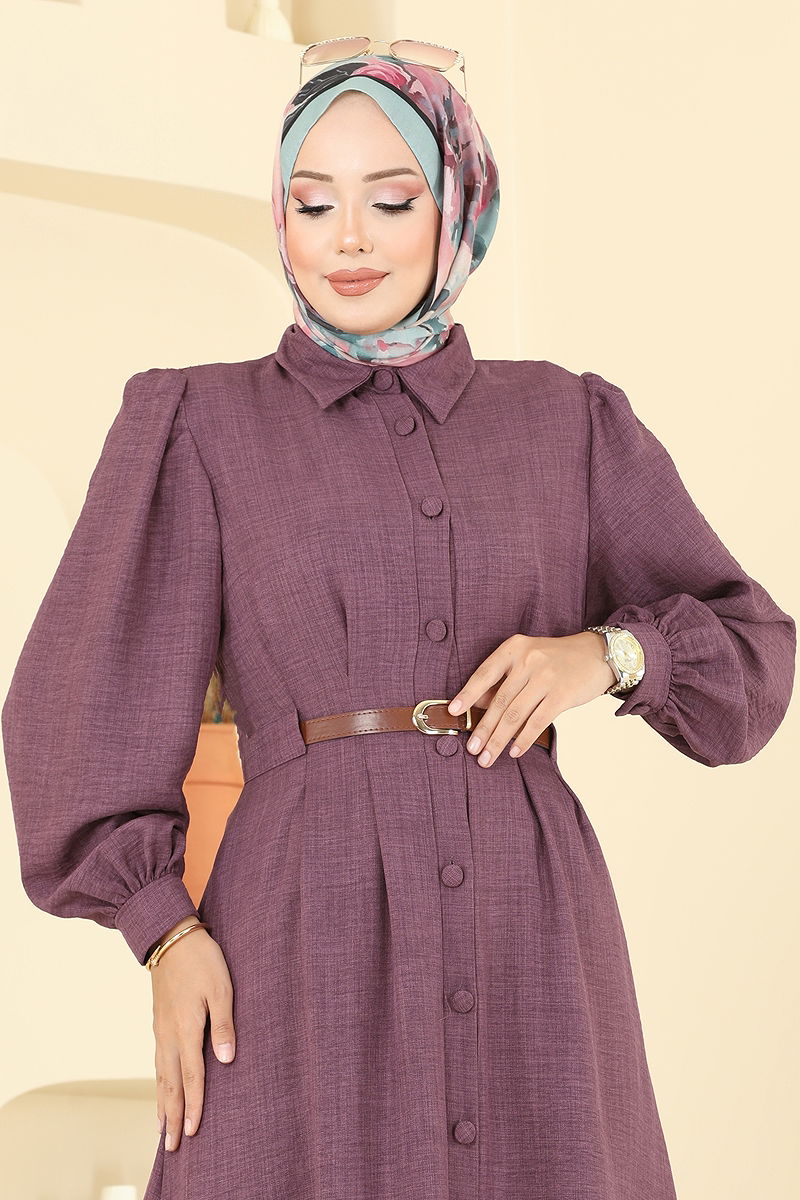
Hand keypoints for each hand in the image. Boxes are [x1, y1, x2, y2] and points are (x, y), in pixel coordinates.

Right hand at [150, 914, 235, 1151]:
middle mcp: (169, 1035)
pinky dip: (158, 1084)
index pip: (191, 1077)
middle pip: (170, 1085)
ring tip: (162, 1130)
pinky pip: (157, 1062)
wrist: (169, 936)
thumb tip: (226, 1060)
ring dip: (163, 1105)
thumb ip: (224, 1025)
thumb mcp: (221, 988)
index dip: (194, 1106)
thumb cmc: (202, 960)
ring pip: (160, 1076)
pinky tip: (160, 1090)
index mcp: (186, 1029)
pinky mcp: (159, 1023)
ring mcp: (160, 1030)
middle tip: (172, 1148)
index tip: (194, 1133)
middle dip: (172, 1117)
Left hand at [447, 631, 615, 766]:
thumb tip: (477, 706)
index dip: (467, 694)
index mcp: (514, 648)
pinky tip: (514, 752)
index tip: (453, 712)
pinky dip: (524, 739)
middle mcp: (528, 660)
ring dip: (499, 740)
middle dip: (483, 728)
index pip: (484, 674)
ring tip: (487, 757)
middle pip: (499, 701)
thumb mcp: (528, 657)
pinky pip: (537, 721)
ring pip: (515, 715)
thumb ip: (506, 677)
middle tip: (472, 748)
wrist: (597, 654)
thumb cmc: (557, 659)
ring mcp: (546, 677)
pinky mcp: (562, 695)